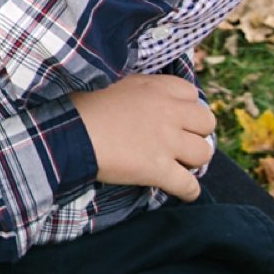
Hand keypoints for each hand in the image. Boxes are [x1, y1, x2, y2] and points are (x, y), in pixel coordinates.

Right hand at [71, 74, 213, 200]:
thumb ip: (137, 90)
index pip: (192, 94)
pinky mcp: (158, 169)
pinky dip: (187, 191)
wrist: (67, 132)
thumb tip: (142, 100)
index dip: (184, 107)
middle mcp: (168, 112)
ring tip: (178, 165)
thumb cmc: (80, 106)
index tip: (171, 116)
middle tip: (178, 142)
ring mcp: (166, 142)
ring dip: (193, 161)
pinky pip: (190, 186)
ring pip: (203, 154)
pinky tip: (180, 191)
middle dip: (196, 133)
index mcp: (156, 88)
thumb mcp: (112, 83)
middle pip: (207, 123)